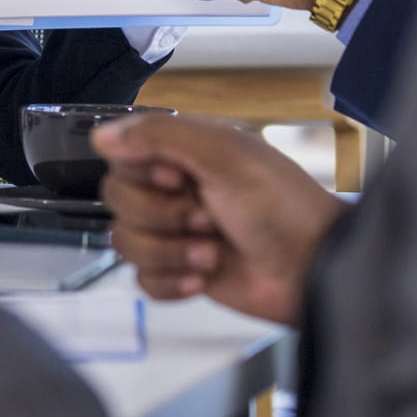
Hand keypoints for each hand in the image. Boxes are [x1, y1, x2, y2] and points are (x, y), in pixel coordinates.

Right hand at [96, 114, 345, 324]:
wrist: (312, 272)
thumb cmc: (282, 208)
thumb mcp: (224, 156)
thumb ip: (161, 136)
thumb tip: (103, 134)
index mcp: (186, 150)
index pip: (123, 154)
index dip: (144, 173)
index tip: (178, 180)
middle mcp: (177, 187)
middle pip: (119, 199)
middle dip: (161, 216)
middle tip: (205, 218)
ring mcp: (177, 231)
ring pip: (125, 241)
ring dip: (170, 251)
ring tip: (211, 251)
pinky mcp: (181, 270)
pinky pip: (142, 279)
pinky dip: (172, 282)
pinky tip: (203, 276)